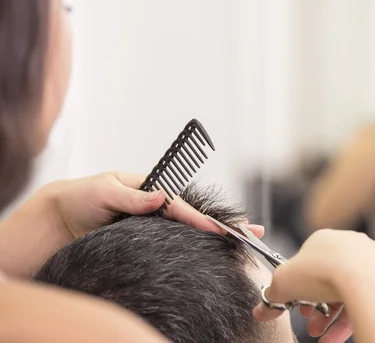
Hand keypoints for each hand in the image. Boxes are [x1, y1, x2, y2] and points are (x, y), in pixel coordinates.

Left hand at [45, 172, 263, 240]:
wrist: (58, 221)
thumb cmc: (80, 198)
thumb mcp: (104, 191)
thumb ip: (131, 195)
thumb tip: (160, 196)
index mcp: (149, 189)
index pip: (179, 205)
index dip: (200, 218)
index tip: (218, 229)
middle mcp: (156, 206)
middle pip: (194, 215)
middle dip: (223, 222)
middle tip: (251, 230)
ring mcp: (153, 224)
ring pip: (189, 229)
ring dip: (216, 234)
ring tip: (243, 240)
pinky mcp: (147, 240)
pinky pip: (175, 242)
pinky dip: (197, 244)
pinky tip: (212, 250)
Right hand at [253, 229, 374, 341]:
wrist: (364, 278)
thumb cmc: (321, 272)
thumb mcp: (282, 282)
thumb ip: (272, 294)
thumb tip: (261, 309)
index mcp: (324, 239)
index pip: (309, 267)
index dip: (301, 292)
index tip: (299, 310)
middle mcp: (351, 244)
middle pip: (330, 281)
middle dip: (319, 308)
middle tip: (312, 327)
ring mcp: (374, 257)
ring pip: (352, 291)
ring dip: (336, 318)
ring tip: (326, 339)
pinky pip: (373, 297)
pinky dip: (359, 315)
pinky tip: (346, 334)